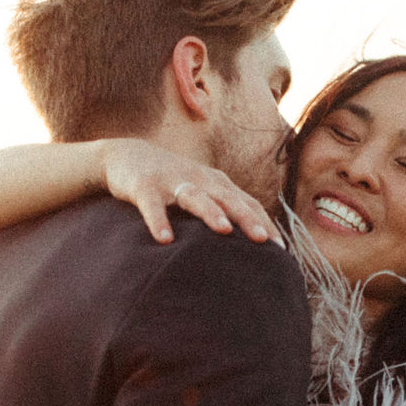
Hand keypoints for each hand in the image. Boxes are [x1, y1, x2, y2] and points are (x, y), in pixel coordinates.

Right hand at [100, 139, 280, 246]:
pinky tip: (164, 240)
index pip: (246, 202)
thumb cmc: (171, 181)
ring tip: (224, 230)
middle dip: (246, 218)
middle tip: (263, 240)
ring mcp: (171, 181)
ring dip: (210, 212)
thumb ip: (222, 211)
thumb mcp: (200, 191)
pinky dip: (158, 221)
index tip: (280, 250)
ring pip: (195, 196)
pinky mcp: (144, 186)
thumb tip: (249, 244)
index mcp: (215, 183)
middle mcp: (198, 179)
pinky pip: (152, 205)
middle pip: (227, 198)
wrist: (126, 155)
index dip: (264, 223)